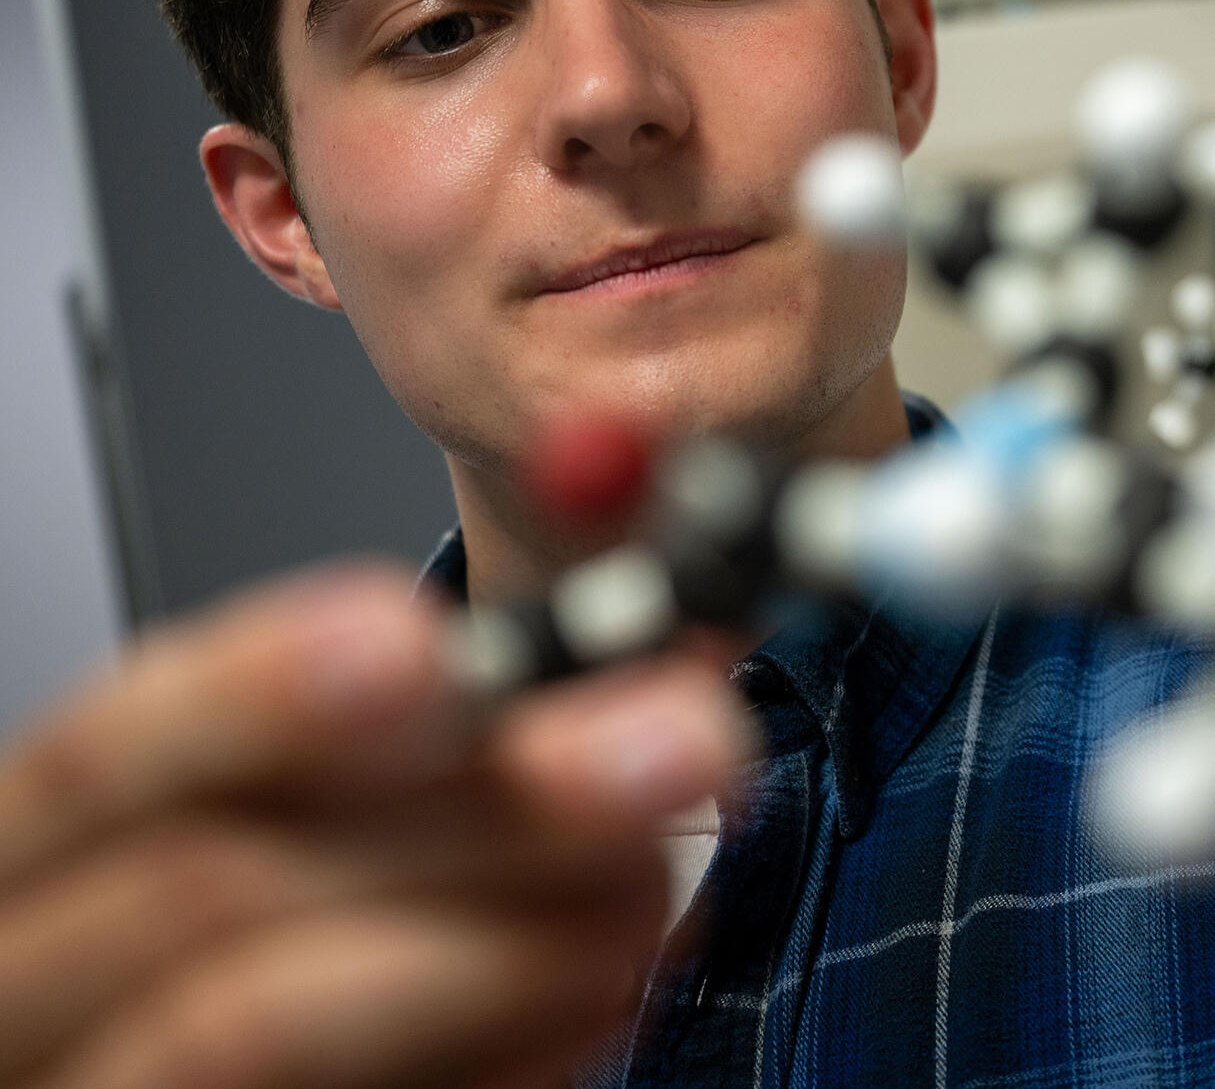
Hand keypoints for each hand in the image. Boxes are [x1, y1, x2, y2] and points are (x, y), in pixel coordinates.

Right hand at [0, 564, 750, 1088]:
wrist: (272, 1078)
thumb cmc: (300, 935)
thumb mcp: (331, 808)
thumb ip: (432, 726)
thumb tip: (629, 642)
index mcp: (35, 857)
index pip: (97, 755)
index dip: (255, 693)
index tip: (419, 643)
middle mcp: (27, 993)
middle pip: (202, 883)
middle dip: (476, 803)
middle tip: (677, 742)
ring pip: (261, 1022)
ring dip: (505, 937)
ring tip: (656, 886)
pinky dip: (509, 1056)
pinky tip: (603, 996)